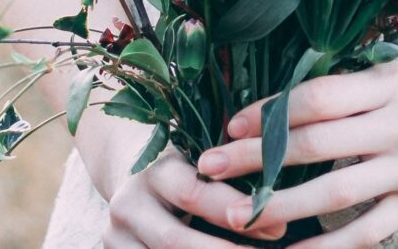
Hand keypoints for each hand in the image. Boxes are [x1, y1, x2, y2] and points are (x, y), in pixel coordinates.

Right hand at [77, 107, 290, 246]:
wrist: (133, 177)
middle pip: (175, 241)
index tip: (278, 227)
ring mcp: (115, 236)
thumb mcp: (204, 157)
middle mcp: (128, 203)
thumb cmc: (187, 165)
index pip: (194, 193)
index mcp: (156, 169)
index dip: (237, 214)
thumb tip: (282, 192)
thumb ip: (234, 167)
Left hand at [195, 51, 397, 246]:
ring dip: (280, 204)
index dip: (268, 112)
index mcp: (391, 83)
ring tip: (238, 214)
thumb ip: (358, 90)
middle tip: (209, 166)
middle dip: (255, 157)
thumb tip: (292, 107)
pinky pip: (370, 230)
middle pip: (314, 144)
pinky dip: (330, 245)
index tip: (230, 122)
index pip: (315, 99)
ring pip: (335, 192)